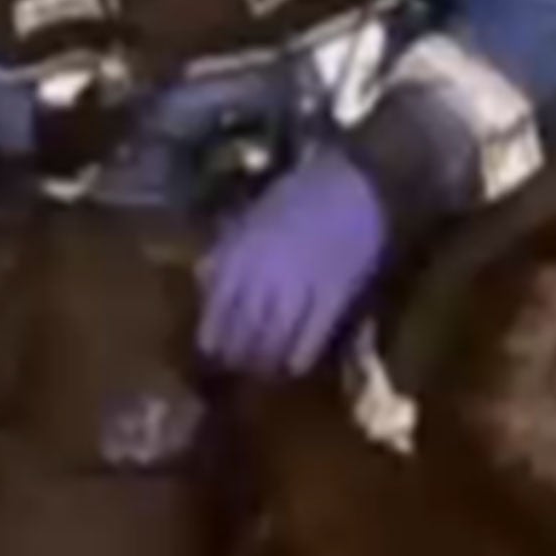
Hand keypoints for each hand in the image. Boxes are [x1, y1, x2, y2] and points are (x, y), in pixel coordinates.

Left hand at [200, 147, 387, 376]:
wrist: (351, 186)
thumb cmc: (298, 198)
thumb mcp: (251, 217)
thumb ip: (227, 250)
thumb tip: (204, 281)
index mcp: (241, 253)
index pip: (218, 307)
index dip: (213, 336)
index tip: (213, 350)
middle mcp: (265, 273)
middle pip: (244, 329)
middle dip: (239, 355)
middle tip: (240, 366)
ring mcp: (300, 285)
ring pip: (275, 337)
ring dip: (266, 361)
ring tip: (265, 369)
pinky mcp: (333, 295)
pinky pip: (312, 335)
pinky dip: (300, 355)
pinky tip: (295, 366)